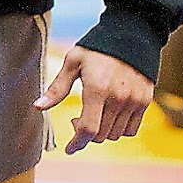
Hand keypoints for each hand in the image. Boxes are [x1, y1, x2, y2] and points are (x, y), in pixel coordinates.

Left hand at [35, 46, 152, 154]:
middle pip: (100, 135)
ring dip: (102, 132)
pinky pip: (131, 129)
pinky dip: (118, 129)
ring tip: (94, 114)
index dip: (76, 143)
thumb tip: (37, 107)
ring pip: (115, 135)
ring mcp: (134, 101)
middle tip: (76, 120)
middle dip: (85, 134)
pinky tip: (109, 114)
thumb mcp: (73, 62)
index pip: (88, 129)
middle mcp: (118, 98)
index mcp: (97, 88)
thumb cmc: (97, 47)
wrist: (131, 34)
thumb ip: (57, 88)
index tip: (68, 148)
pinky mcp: (145, 102)